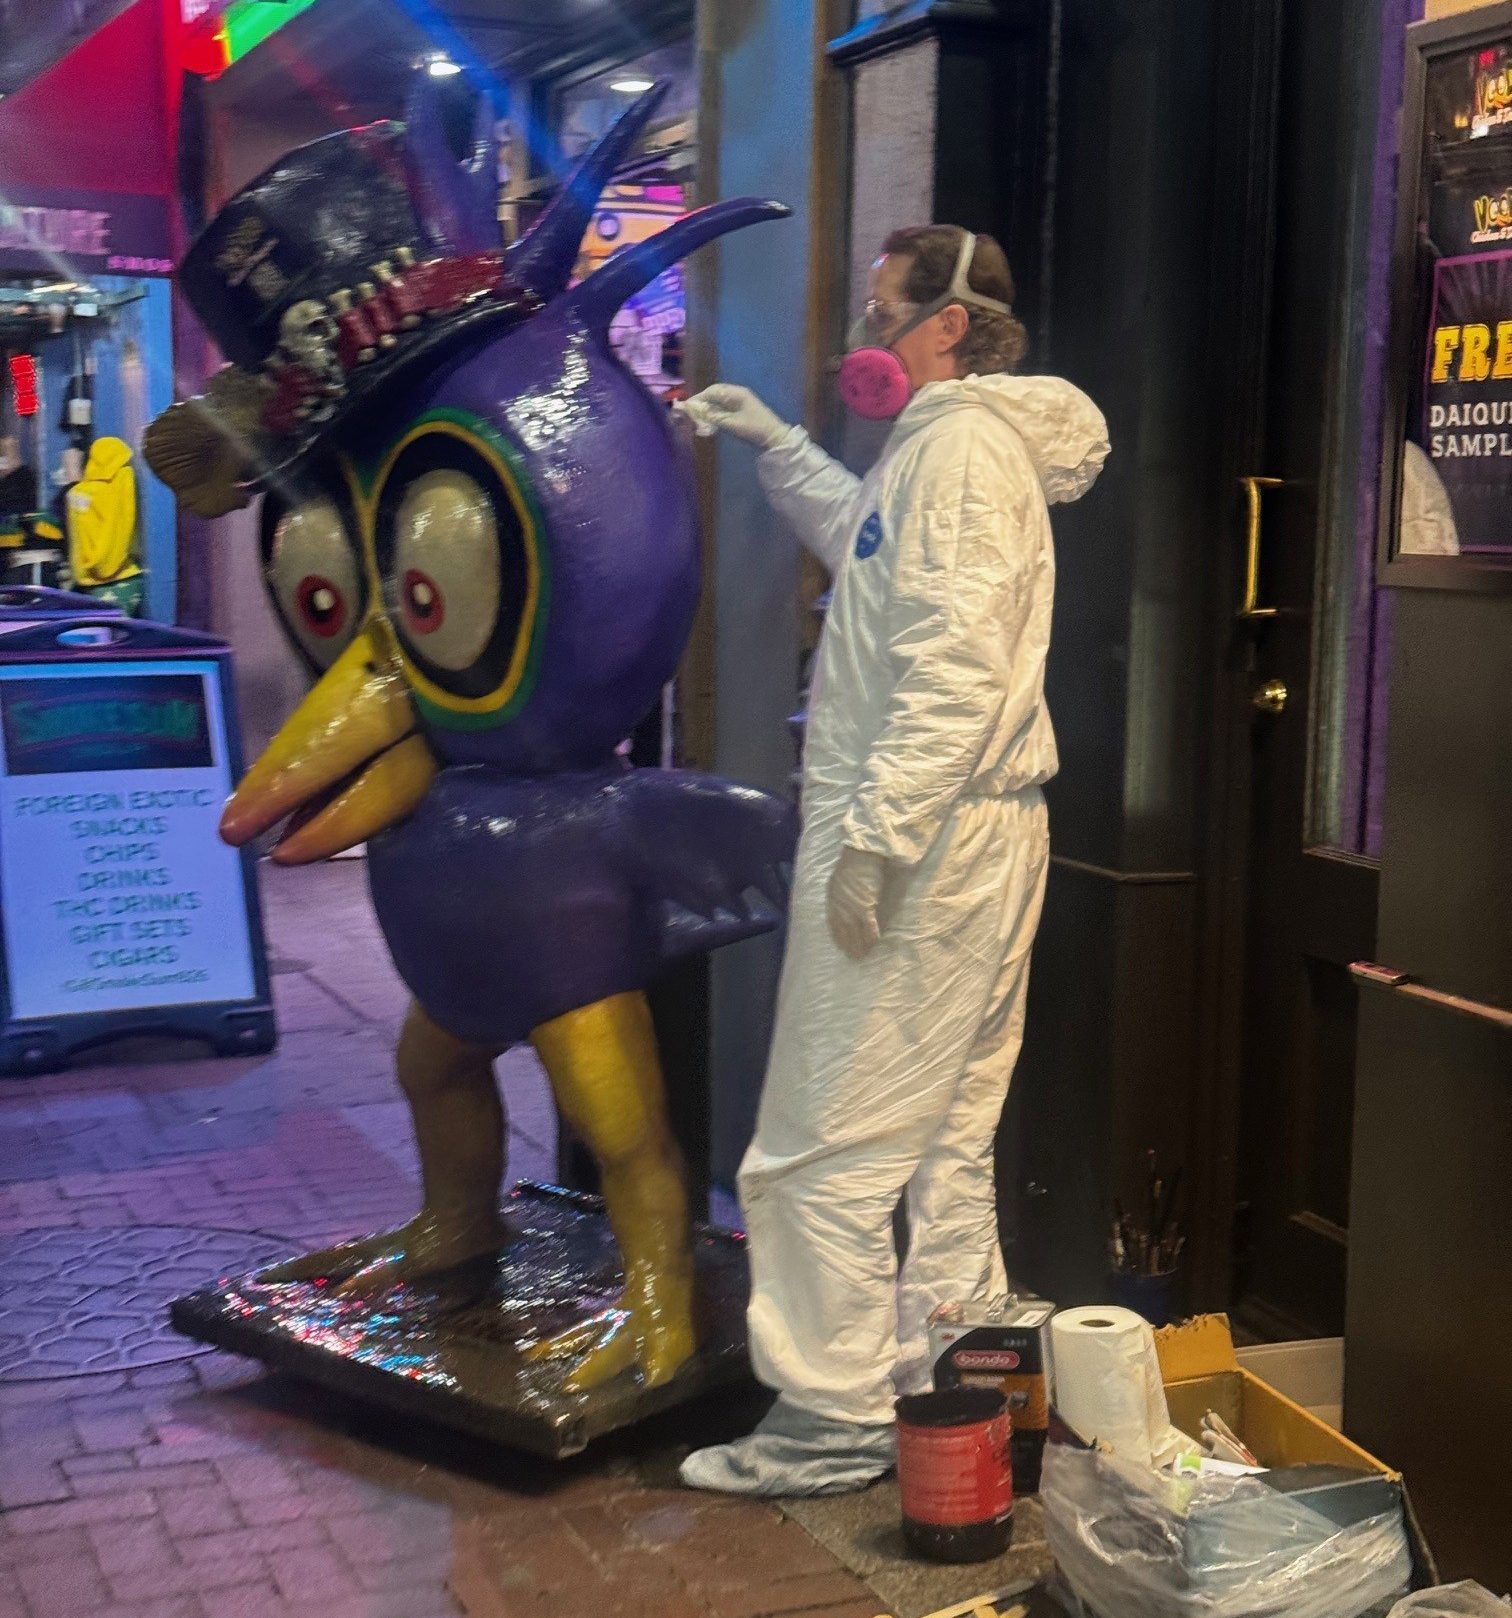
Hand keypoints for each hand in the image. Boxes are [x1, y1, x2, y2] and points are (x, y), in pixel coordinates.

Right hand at [675, 384, 790, 449]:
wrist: (774, 437)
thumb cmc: (754, 429)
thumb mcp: (731, 423)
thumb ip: (712, 416)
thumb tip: (694, 412)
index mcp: (736, 393)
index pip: (712, 391)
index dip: (699, 398)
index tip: (687, 406)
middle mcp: (737, 393)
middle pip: (715, 393)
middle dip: (702, 401)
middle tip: (690, 412)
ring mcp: (741, 401)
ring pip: (719, 400)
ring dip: (708, 407)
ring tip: (697, 416)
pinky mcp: (742, 409)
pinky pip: (725, 406)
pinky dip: (715, 412)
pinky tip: (710, 419)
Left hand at [827, 845, 888, 959]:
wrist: (860, 854)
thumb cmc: (851, 863)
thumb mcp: (837, 880)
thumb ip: (839, 894)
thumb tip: (843, 903)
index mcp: (832, 899)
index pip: (833, 923)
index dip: (838, 936)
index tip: (841, 946)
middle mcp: (839, 906)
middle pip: (843, 930)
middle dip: (849, 945)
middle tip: (854, 957)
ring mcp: (851, 907)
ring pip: (855, 932)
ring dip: (860, 945)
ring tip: (864, 955)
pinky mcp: (865, 906)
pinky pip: (868, 925)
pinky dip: (871, 935)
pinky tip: (875, 943)